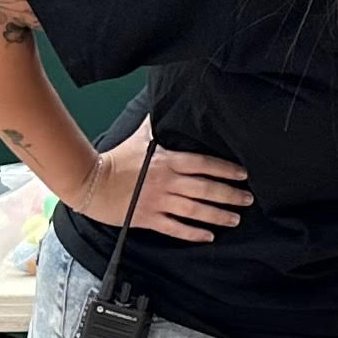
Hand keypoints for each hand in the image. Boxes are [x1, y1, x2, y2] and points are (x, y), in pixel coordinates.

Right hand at [78, 126, 248, 240]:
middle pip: (206, 189)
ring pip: (195, 210)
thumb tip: (163, 101)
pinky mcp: (148, 219)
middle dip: (230, 195)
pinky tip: (209, 236)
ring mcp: (158, 202)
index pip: (204, 165)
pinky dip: (193, 233)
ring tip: (235, 219)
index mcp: (168, 161)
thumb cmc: (116, 158)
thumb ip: (155, 124)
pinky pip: (176, 229)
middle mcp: (167, 182)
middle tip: (248, 200)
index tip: (243, 174)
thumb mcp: (139, 137)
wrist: (89, 182)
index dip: (226, 170)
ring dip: (218, 215)